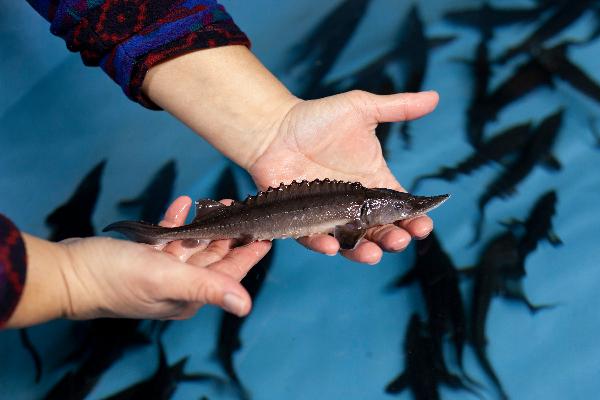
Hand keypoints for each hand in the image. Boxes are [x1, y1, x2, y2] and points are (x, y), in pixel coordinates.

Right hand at [8, 197, 269, 327]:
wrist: (69, 273)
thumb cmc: (115, 279)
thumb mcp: (167, 278)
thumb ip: (208, 287)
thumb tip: (246, 306)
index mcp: (190, 296)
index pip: (230, 273)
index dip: (249, 253)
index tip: (267, 233)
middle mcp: (180, 286)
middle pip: (214, 257)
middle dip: (228, 232)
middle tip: (238, 206)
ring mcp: (163, 272)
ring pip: (194, 245)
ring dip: (205, 225)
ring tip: (216, 201)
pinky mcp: (146, 258)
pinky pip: (170, 238)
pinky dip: (177, 222)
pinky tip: (182, 204)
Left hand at [249, 90, 438, 263]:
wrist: (275, 127)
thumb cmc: (317, 119)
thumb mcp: (361, 109)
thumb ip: (398, 108)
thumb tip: (435, 96)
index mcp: (373, 183)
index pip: (400, 208)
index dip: (414, 220)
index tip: (423, 225)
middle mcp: (355, 205)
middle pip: (381, 230)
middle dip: (394, 239)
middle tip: (401, 240)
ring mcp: (329, 214)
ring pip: (352, 242)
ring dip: (364, 252)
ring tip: (374, 254)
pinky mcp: (303, 219)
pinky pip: (314, 238)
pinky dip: (323, 244)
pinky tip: (332, 247)